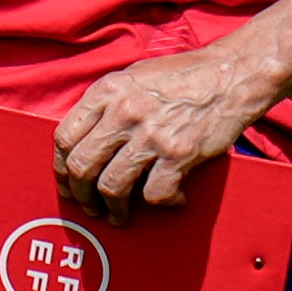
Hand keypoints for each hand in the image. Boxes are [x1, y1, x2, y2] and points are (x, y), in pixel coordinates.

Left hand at [49, 48, 270, 224]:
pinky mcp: (178, 154)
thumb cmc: (181, 76)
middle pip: (82, 166)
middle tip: (89, 206)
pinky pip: (154, 194)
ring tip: (120, 215)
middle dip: (81, 194)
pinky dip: (161, 204)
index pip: (64, 137)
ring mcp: (150, 134)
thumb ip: (105, 104)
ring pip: (112, 186)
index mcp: (106, 91)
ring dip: (114, 209)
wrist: (230, 75)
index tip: (67, 183)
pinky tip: (172, 199)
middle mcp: (123, 112)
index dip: (61, 168)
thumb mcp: (132, 77)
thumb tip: (84, 140)